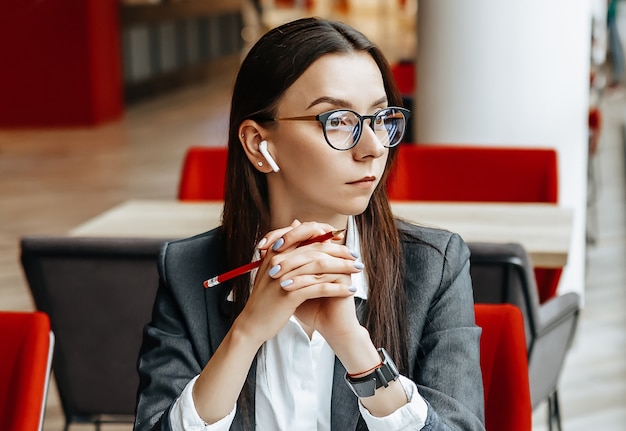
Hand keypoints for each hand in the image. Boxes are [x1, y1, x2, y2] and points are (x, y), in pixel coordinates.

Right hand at [235, 221, 359, 345]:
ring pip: (321, 266)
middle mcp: (279, 260)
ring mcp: (283, 277)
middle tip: (356, 256)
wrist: (252, 323)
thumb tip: (296, 222)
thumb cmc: (266, 296)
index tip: (341, 239)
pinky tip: (350, 290)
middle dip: (340, 251)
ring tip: (357, 269)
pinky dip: (338, 288)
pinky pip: (320, 288)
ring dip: (343, 267)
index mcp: (276, 251)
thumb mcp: (274, 266)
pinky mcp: (289, 295)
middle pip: (316, 248)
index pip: (304, 233)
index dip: (326, 234)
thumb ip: (286, 246)